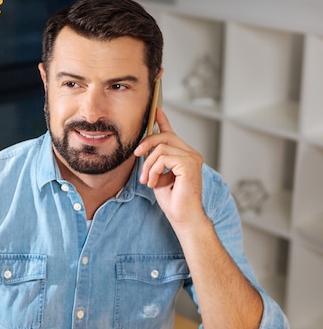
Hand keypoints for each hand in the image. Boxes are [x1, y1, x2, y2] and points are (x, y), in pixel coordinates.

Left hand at [134, 107, 205, 225]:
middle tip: (136, 154)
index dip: (163, 121)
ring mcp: (192, 158)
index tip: (156, 111)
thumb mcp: (158, 175)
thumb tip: (144, 148)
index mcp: (185, 155)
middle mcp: (191, 154)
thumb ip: (155, 161)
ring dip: (148, 165)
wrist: (183, 217)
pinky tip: (154, 183)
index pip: (172, 134)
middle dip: (146, 144)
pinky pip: (163, 158)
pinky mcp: (189, 164)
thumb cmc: (172, 200)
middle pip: (164, 136)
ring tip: (147, 180)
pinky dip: (154, 170)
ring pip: (160, 148)